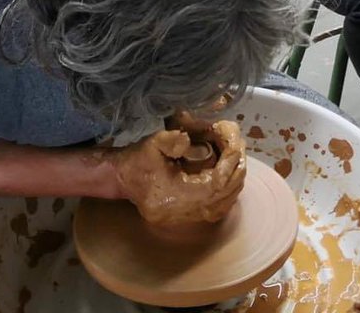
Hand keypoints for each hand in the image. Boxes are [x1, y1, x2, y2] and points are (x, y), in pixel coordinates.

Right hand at [113, 114, 245, 227]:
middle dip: (235, 172)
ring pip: (221, 207)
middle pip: (221, 199)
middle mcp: (179, 213)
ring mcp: (182, 219)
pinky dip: (226, 193)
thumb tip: (190, 141)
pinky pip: (214, 210)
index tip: (234, 146)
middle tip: (239, 148)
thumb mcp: (153, 143)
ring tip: (237, 159)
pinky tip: (229, 176)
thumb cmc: (137, 160)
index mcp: (173, 197)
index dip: (229, 166)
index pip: (214, 186)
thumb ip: (174, 140)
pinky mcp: (184, 218)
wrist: (121, 178)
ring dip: (234, 183)